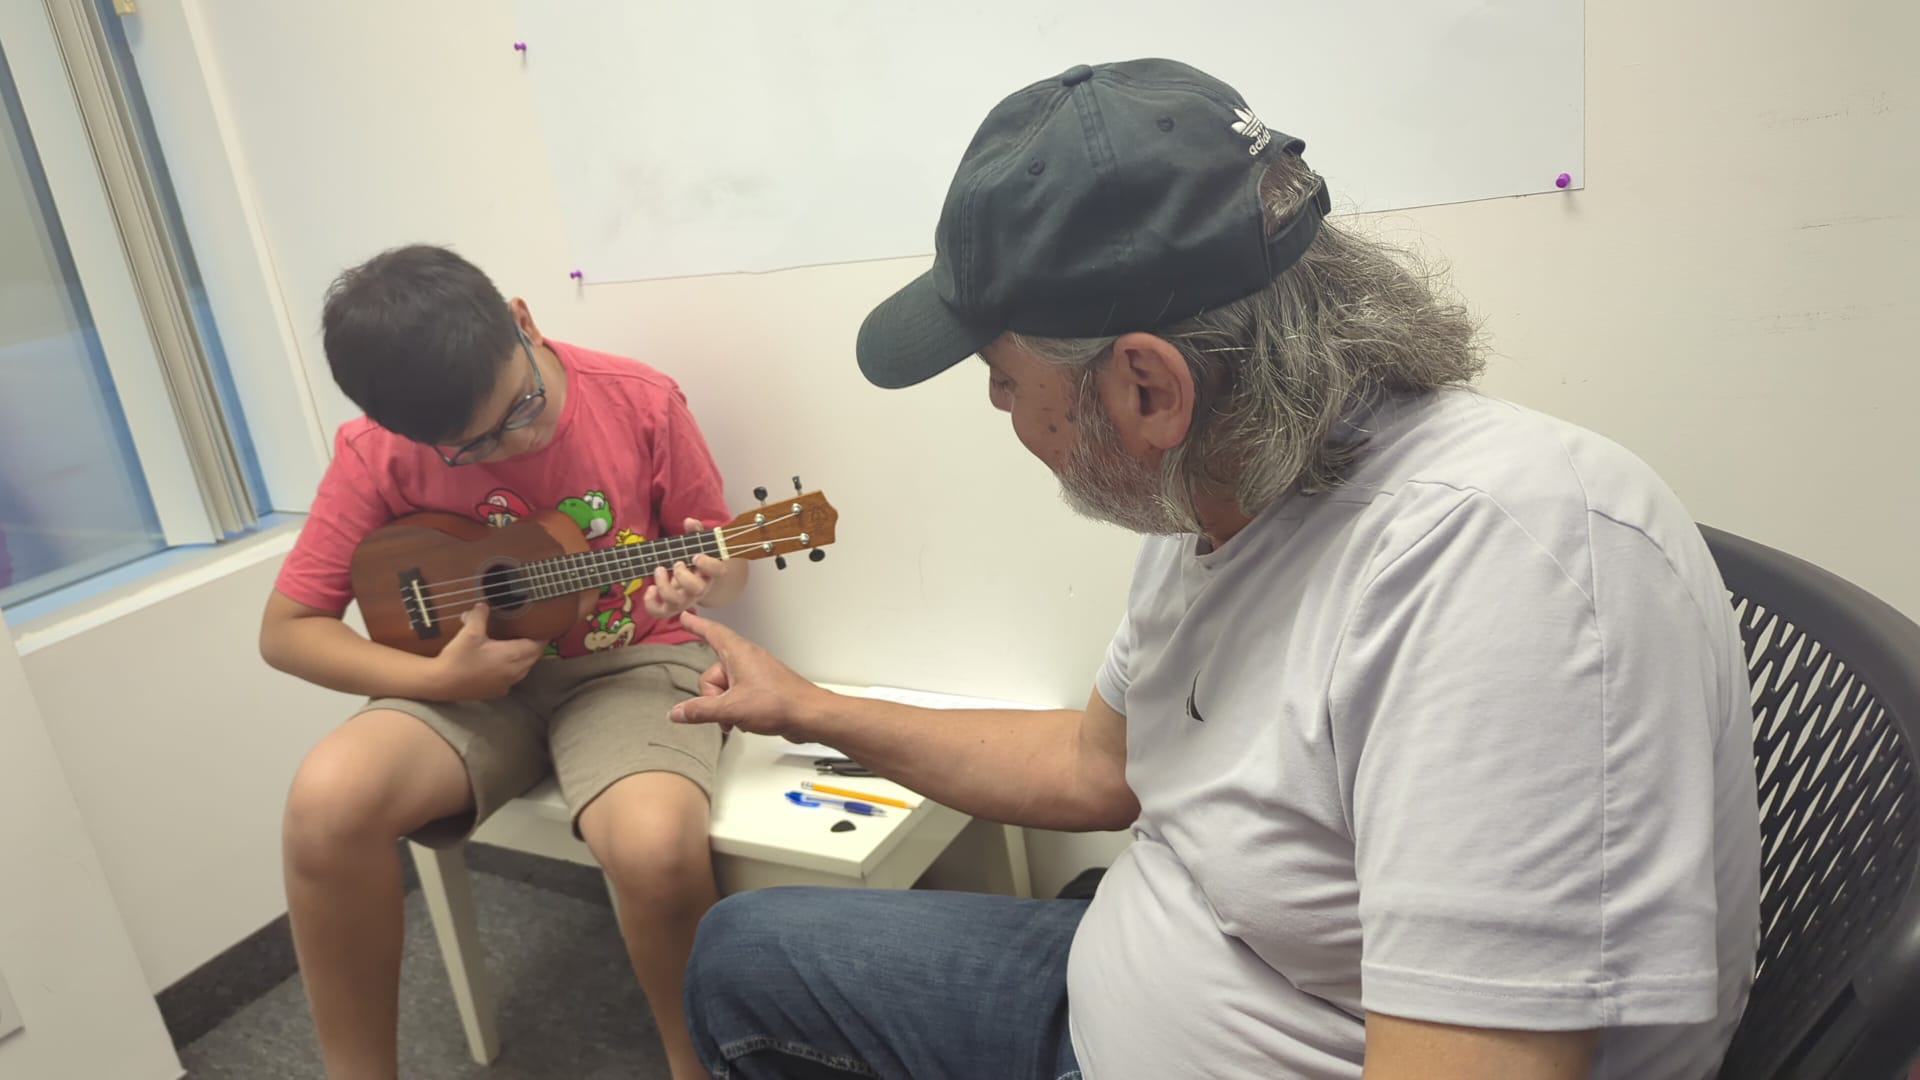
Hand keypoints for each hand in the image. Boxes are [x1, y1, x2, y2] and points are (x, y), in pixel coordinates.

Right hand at [430, 603, 544, 699]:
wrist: (440, 683)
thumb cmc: (457, 658)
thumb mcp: (469, 632)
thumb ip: (480, 616)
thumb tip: (483, 605)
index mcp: (512, 657)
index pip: (537, 645)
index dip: (541, 635)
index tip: (541, 625)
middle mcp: (514, 673)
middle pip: (533, 657)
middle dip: (533, 645)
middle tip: (528, 632)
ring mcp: (506, 684)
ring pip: (524, 668)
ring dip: (523, 657)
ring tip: (516, 644)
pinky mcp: (496, 691)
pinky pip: (512, 678)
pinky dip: (511, 668)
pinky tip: (500, 661)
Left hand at [641, 518, 724, 618]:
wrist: (688, 582)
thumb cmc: (692, 563)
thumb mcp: (695, 547)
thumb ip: (695, 533)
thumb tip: (689, 521)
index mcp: (709, 573)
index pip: (719, 571)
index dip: (708, 564)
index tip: (695, 556)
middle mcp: (699, 590)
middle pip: (698, 590)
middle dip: (684, 576)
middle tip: (676, 563)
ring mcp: (683, 601)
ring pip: (676, 602)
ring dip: (664, 585)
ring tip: (659, 569)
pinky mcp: (668, 608)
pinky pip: (658, 612)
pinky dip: (650, 601)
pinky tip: (650, 588)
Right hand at [670, 612, 829, 736]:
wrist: (808, 715)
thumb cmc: (778, 703)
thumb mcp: (731, 708)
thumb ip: (701, 710)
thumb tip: (678, 712)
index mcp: (738, 653)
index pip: (711, 633)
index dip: (696, 626)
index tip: (684, 617)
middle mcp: (746, 659)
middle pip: (712, 674)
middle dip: (712, 697)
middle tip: (725, 711)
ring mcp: (755, 674)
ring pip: (724, 689)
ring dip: (724, 707)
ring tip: (737, 719)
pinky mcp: (762, 688)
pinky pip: (737, 696)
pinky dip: (735, 709)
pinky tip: (742, 721)